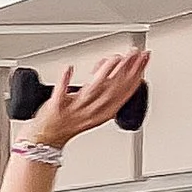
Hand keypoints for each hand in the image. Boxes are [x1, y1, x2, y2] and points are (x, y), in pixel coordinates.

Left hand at [23, 48, 148, 149]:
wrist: (47, 137)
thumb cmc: (69, 121)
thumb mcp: (93, 108)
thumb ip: (104, 88)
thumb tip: (112, 64)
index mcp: (103, 113)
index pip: (125, 92)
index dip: (137, 74)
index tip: (144, 59)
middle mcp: (91, 112)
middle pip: (113, 89)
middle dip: (127, 69)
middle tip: (135, 53)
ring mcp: (74, 109)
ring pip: (93, 89)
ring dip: (105, 72)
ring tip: (114, 58)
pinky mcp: (56, 107)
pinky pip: (60, 92)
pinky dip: (65, 80)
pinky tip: (69, 68)